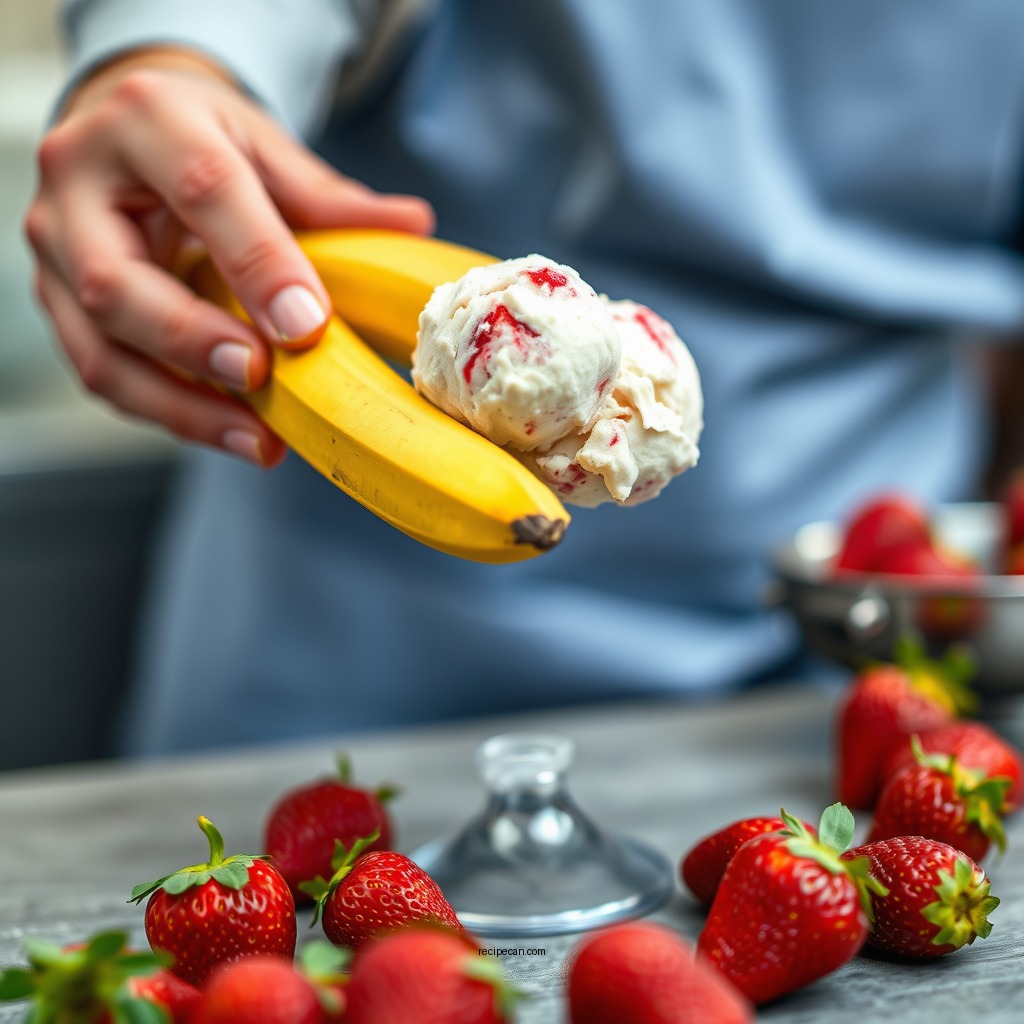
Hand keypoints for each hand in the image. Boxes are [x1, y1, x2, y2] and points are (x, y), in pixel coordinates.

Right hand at [24, 48, 434, 465]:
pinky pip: (106, 375)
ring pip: (101, 351)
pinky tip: (236, 432)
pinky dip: (173, 413)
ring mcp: (56, 254)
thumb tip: (413, 224)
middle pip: (118, 284)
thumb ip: (326, 194)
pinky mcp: (58, 305)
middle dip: (193, 342)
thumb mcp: (262, 144)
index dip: (258, 262)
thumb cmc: (198, 137)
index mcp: (145, 120)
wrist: (122, 135)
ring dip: (182, 406)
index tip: (308, 323)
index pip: (202, 190)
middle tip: (262, 376)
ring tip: (259, 440)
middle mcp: (77, 186)